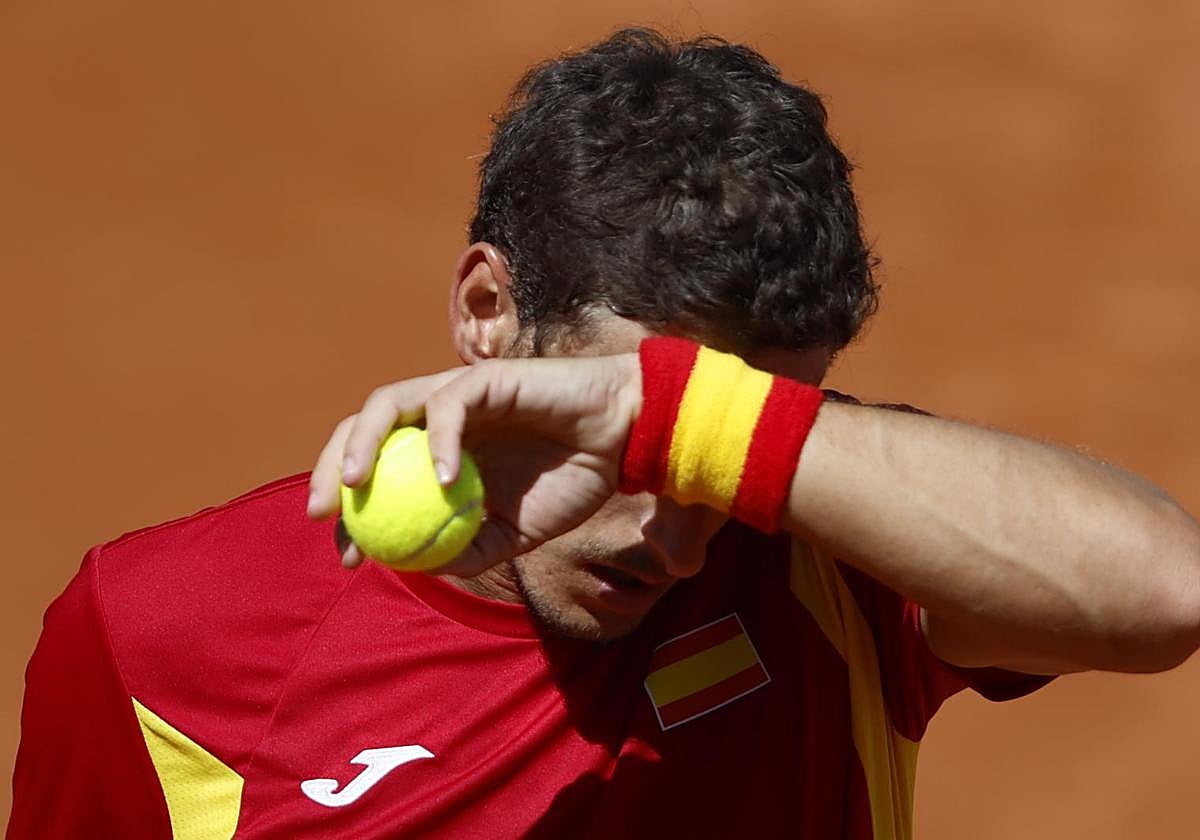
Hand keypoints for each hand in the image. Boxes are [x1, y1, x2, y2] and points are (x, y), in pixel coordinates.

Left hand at [307, 354, 641, 575]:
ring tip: (352, 485)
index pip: (375, 473)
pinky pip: (449, 405)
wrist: (620, 441)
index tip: (349, 555)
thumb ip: (471, 547)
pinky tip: (445, 478)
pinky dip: (440, 440)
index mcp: (437, 451)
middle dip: (329, 469)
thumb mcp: (516, 532)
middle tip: (324, 515)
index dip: (352, 513)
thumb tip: (421, 568)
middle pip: (361, 429)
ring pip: (388, 403)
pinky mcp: (484, 377)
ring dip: (360, 442)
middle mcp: (436, 417)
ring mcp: (457, 393)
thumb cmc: (570, 480)